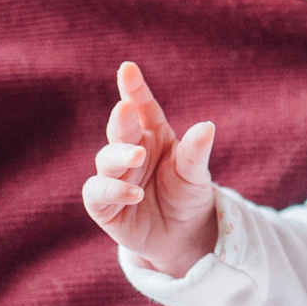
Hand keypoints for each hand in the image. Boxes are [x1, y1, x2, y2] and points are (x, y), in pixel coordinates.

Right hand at [83, 61, 218, 276]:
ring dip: (119, 156)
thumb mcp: (196, 174)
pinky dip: (113, 191)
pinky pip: (98, 193)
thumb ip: (196, 152)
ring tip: (138, 155)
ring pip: (106, 160)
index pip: (142, 107)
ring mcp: (114, 177)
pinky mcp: (104, 205)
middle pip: (120, 129)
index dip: (133, 88)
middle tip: (126, 108)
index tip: (128, 69)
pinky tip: (135, 194)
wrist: (184, 236)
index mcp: (152, 135)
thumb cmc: (188, 196)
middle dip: (121, 118)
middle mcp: (130, 151)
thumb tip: (207, 126)